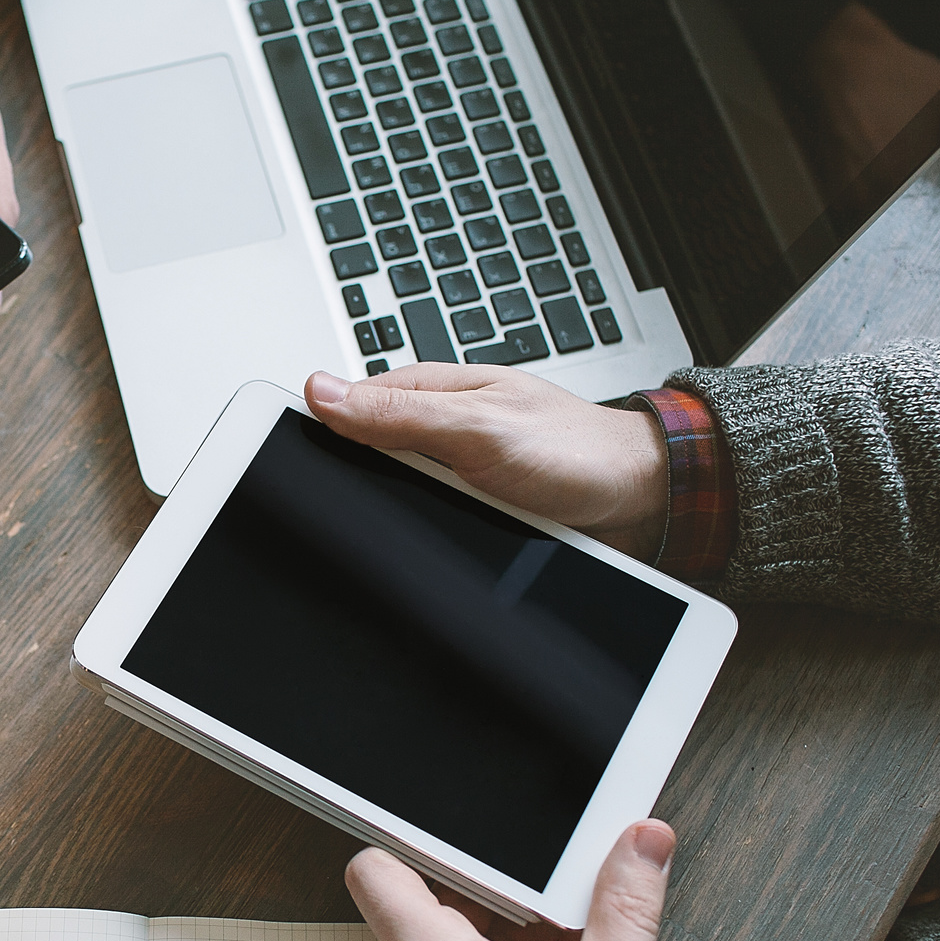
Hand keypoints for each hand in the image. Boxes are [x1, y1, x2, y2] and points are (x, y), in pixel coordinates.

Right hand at [305, 365, 666, 558]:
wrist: (638, 497)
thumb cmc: (573, 451)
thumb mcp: (475, 429)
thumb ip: (399, 414)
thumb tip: (321, 393)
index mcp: (426, 392)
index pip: (342, 408)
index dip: (315, 437)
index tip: (300, 468)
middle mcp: (433, 426)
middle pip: (360, 457)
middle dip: (356, 488)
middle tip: (375, 512)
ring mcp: (449, 466)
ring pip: (391, 495)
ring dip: (395, 518)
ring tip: (414, 531)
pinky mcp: (467, 503)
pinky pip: (424, 522)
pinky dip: (426, 536)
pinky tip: (433, 548)